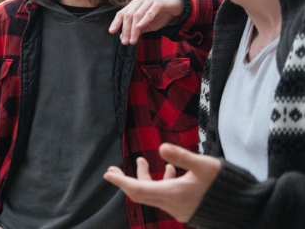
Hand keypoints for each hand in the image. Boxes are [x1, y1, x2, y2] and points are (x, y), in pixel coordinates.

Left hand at [103, 143, 220, 222]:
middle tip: (112, 169)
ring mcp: (180, 209)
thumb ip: (182, 157)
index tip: (108, 174)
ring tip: (140, 160)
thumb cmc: (227, 184)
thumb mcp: (205, 166)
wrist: (247, 207)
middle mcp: (173, 205)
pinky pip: (167, 196)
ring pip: (155, 194)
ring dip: (146, 178)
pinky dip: (162, 183)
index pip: (139, 190)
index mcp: (173, 195)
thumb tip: (161, 146)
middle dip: (126, 180)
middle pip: (142, 193)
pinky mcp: (188, 208)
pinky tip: (170, 170)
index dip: (121, 181)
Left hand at [109, 0, 183, 44]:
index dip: (116, 22)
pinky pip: (149, 12)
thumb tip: (122, 38)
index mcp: (134, 4)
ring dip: (134, 29)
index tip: (112, 32)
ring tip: (132, 40)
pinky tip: (140, 27)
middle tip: (125, 42)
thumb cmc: (161, 15)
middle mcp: (140, 0)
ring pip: (137, 15)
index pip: (122, 13)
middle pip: (128, 15)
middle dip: (125, 30)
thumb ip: (136, 30)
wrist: (179, 7)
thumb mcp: (147, 25)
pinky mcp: (158, 2)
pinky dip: (144, 20)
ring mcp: (149, 0)